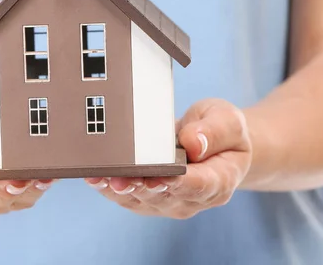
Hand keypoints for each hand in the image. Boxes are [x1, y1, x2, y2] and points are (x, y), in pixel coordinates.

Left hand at [84, 98, 251, 218]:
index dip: (177, 181)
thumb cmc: (222, 131)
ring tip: (100, 176)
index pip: (198, 185)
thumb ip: (214, 131)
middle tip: (119, 177)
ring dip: (119, 189)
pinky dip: (110, 188)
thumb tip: (193, 143)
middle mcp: (194, 198)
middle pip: (164, 195)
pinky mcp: (151, 199)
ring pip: (142, 199)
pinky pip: (129, 197)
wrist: (216, 145)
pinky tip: (95, 178)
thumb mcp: (228, 120)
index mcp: (220, 180)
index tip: (160, 175)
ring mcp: (171, 202)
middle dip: (140, 185)